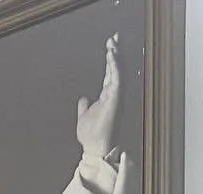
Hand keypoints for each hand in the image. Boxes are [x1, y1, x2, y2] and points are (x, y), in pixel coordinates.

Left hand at [76, 33, 120, 157]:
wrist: (93, 148)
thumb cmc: (91, 136)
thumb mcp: (84, 116)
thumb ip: (84, 107)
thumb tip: (83, 99)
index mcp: (107, 96)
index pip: (110, 73)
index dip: (111, 59)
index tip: (110, 45)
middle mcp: (114, 94)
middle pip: (116, 68)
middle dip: (116, 52)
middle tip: (114, 37)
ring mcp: (116, 96)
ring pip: (118, 71)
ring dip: (116, 56)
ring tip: (113, 42)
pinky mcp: (116, 99)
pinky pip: (117, 78)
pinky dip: (114, 66)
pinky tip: (111, 55)